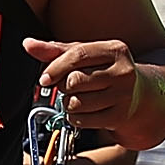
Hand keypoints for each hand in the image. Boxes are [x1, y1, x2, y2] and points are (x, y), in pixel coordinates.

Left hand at [23, 37, 144, 133]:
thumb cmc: (103, 71)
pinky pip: (83, 120)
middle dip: (64, 87)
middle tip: (69, 87)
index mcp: (115, 50)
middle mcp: (123, 72)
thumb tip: (28, 44)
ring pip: (77, 103)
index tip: (44, 79)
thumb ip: (55, 50)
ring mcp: (123, 95)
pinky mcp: (119, 116)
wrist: (136, 94)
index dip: (56, 68)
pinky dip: (75, 118)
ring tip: (77, 98)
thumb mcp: (83, 56)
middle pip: (75, 81)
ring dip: (68, 104)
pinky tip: (84, 111)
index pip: (78, 55)